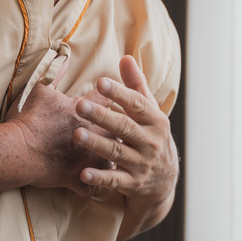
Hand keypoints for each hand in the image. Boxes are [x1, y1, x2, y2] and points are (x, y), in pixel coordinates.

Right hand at [9, 56, 111, 198]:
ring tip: (114, 159)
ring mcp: (87, 158)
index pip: (110, 101)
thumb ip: (56, 73)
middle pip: (118, 131)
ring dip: (111, 159)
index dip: (114, 98)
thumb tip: (63, 56)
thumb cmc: (28, 119)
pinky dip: (91, 185)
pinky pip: (91, 186)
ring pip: (111, 160)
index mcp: (86, 111)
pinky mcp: (76, 178)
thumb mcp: (40, 90)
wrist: (17, 150)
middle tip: (125, 131)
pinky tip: (94, 185)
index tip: (116, 99)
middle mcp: (93, 134)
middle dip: (121, 130)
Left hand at [74, 56, 178, 235]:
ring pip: (117, 152)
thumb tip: (125, 57)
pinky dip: (100, 177)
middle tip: (79, 105)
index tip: (100, 82)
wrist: (164, 180)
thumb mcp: (149, 112)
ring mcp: (142, 164)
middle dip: (101, 116)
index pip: (136, 104)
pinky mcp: (132, 183)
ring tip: (77, 135)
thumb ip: (135, 85)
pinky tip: (83, 172)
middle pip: (124, 127)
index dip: (119, 93)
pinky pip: (114, 180)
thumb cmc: (151, 136)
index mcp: (155, 121)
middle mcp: (151, 142)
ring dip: (97, 144)